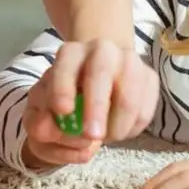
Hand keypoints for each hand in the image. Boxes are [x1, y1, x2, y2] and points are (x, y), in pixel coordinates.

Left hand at [22, 39, 158, 167]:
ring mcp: (129, 61)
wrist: (100, 74)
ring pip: (128, 97)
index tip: (62, 111)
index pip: (65, 67)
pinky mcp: (149, 78)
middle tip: (92, 136)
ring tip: (103, 137)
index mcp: (71, 53)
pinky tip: (117, 130)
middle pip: (101, 75)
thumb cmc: (67, 93)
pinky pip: (144, 110)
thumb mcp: (45, 103)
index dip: (63, 88)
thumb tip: (45, 133)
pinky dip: (131, 129)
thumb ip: (39, 119)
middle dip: (96, 108)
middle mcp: (101, 50)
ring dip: (116, 126)